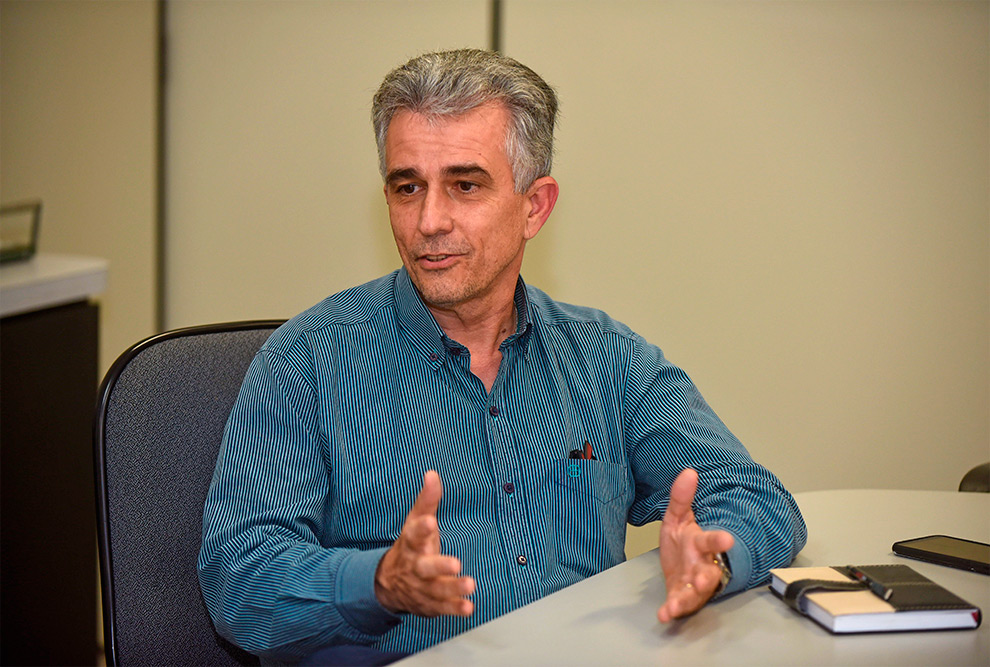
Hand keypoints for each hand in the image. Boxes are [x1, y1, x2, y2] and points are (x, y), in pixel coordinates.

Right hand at [374, 470, 474, 616]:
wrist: (389, 583)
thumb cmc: (411, 546)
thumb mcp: (416, 521)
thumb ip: (427, 500)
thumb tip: (433, 474)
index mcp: (412, 543)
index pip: (414, 534)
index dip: (422, 528)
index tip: (430, 522)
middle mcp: (415, 566)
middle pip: (425, 566)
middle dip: (439, 565)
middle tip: (455, 563)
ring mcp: (422, 586)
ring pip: (436, 588)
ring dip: (453, 588)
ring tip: (469, 585)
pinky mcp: (430, 603)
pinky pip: (442, 607)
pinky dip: (454, 608)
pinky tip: (468, 607)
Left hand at [656, 468, 734, 622]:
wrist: (679, 564)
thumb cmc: (683, 542)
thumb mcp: (677, 517)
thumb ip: (681, 498)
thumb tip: (688, 472)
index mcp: (701, 545)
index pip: (712, 541)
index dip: (719, 540)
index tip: (728, 539)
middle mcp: (702, 566)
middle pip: (710, 573)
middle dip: (708, 577)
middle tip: (707, 579)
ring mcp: (693, 584)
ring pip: (696, 593)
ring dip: (689, 597)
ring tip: (678, 604)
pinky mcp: (682, 597)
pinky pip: (678, 605)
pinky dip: (671, 610)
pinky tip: (664, 614)